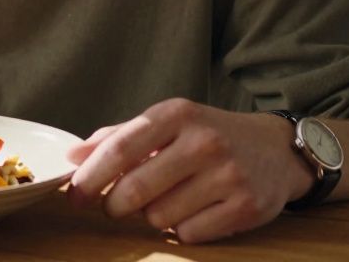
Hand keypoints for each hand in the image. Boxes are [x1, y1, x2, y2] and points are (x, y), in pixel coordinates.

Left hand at [66, 98, 315, 242]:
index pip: (120, 148)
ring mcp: (228, 175)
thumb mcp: (166, 123)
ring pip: (159, 217)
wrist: (275, 149)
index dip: (90, 177)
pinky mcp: (247, 207)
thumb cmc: (207, 135)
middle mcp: (204, 141)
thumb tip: (73, 157)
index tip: (75, 195)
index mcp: (177, 114)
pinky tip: (193, 211)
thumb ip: (118, 137)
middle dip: (114, 205)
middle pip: (135, 189)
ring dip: (152, 216)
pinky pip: (189, 234)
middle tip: (114, 206)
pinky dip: (182, 229)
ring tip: (166, 200)